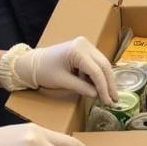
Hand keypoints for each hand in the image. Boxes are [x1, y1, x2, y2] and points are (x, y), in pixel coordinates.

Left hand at [1, 36, 118, 103]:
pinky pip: (96, 63)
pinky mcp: (84, 50)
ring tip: (109, 95)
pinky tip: (101, 87)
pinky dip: (98, 76)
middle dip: (109, 84)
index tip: (108, 101)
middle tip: (114, 99)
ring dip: (106, 80)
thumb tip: (97, 95)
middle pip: (103, 65)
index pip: (96, 70)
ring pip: (102, 64)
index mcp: (77, 50)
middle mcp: (85, 44)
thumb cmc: (43, 71)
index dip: (104, 87)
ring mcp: (85, 45)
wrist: (32, 63)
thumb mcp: (62, 81)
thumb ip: (81, 87)